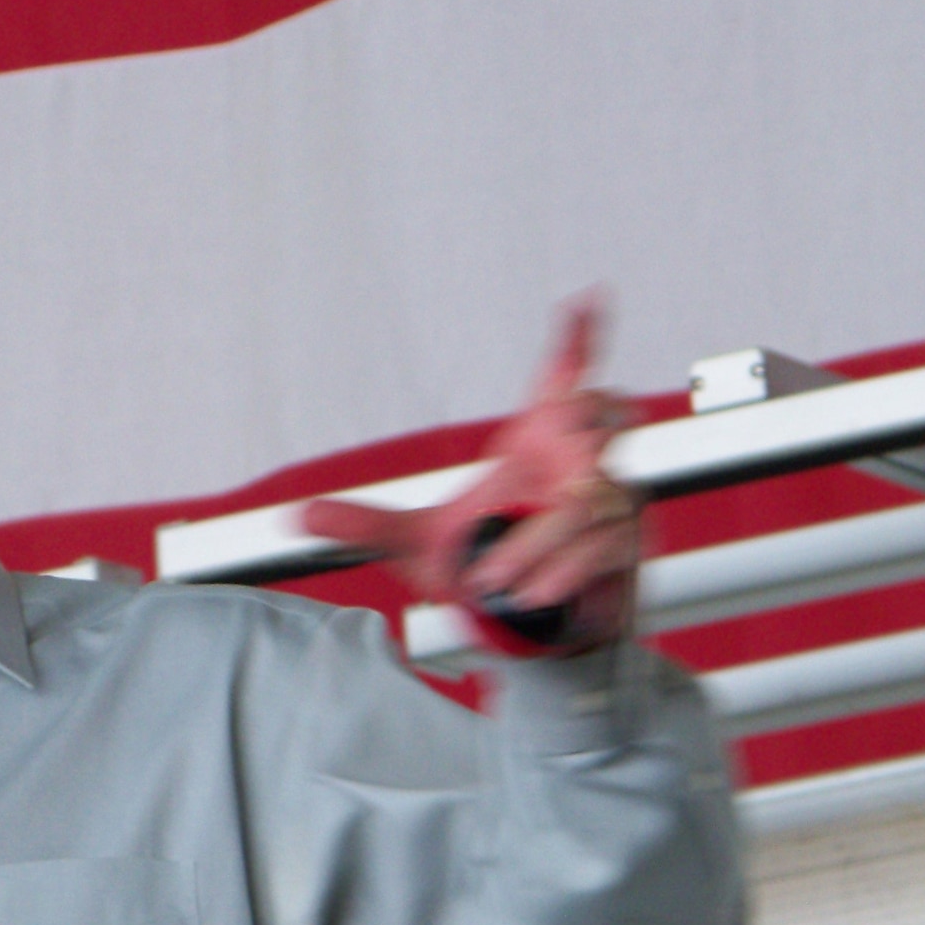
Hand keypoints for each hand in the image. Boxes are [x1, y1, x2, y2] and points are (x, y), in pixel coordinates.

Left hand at [302, 296, 639, 649]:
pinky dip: (562, 571)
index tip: (584, 298)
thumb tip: (297, 517)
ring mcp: (610, 502)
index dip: (575, 341)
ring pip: (589, 500)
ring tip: (495, 579)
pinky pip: (604, 545)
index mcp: (534, 446)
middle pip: (600, 412)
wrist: (530, 626)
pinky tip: (531, 594)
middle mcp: (579, 464)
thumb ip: (364, 527)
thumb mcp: (416, 547)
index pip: (562, 382)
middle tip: (556, 451)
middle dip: (580, 424)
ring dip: (537, 542)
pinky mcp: (628, 546)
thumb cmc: (488, 563)